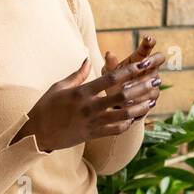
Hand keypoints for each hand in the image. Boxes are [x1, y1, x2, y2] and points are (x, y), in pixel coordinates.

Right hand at [18, 49, 164, 152]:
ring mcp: (92, 122)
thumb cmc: (46, 107)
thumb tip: (88, 58)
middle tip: (156, 79)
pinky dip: (128, 123)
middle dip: (141, 87)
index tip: (143, 64)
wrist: (37, 134)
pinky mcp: (93, 134)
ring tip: (153, 99)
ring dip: (140, 106)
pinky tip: (138, 116)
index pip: (110, 78)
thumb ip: (77, 74)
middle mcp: (89, 106)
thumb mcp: (59, 86)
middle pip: (121, 95)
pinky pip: (115, 129)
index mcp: (81, 92)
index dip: (129, 71)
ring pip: (122, 114)